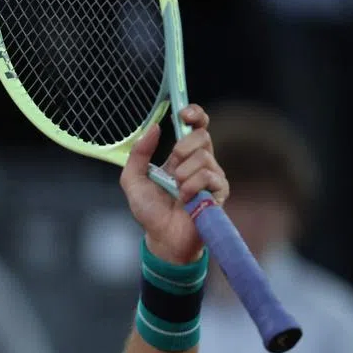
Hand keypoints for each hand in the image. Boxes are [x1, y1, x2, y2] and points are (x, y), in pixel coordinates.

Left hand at [120, 105, 227, 263]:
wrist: (161, 238)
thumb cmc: (150, 211)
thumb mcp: (132, 180)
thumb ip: (138, 154)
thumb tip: (154, 127)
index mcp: (181, 157)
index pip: (197, 126)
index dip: (195, 114)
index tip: (184, 114)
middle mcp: (200, 163)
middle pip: (202, 136)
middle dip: (183, 148)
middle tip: (173, 170)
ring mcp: (212, 177)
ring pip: (203, 157)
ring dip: (183, 175)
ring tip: (177, 192)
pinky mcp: (219, 192)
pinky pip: (208, 176)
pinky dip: (191, 187)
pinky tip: (185, 200)